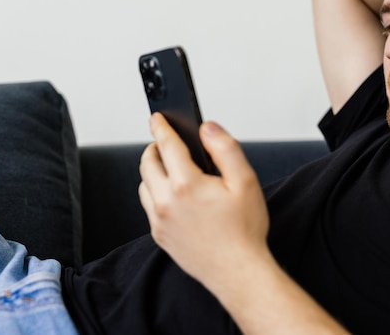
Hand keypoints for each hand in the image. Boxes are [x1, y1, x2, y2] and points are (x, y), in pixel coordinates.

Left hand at [138, 113, 269, 287]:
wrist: (238, 272)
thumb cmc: (244, 230)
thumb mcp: (245, 181)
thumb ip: (225, 148)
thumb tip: (207, 129)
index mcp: (186, 185)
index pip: (166, 145)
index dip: (161, 127)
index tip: (156, 117)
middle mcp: (165, 202)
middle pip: (147, 163)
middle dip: (154, 147)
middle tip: (164, 142)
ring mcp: (159, 221)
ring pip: (144, 185)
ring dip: (152, 171)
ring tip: (170, 167)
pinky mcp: (159, 236)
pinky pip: (148, 206)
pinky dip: (154, 193)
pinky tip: (172, 195)